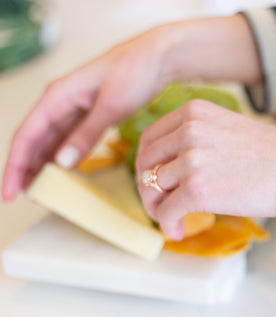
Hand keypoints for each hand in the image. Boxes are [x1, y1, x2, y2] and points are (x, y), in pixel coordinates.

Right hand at [1, 28, 175, 201]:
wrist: (159, 58)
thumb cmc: (135, 71)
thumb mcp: (112, 106)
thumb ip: (86, 134)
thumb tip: (61, 163)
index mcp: (58, 96)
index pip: (26, 135)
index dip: (15, 165)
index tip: (11, 191)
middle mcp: (60, 102)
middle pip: (33, 141)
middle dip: (24, 170)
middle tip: (20, 198)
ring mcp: (74, 109)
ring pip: (49, 143)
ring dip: (42, 166)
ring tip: (39, 192)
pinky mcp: (89, 116)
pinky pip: (68, 141)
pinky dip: (63, 158)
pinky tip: (62, 175)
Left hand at [135, 99, 275, 239]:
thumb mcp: (231, 130)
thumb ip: (200, 139)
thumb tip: (178, 167)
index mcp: (195, 112)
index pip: (151, 138)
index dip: (150, 165)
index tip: (161, 182)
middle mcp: (188, 130)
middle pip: (145, 163)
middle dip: (150, 189)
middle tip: (164, 206)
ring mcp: (191, 159)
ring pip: (151, 188)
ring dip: (159, 209)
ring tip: (175, 220)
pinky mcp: (197, 190)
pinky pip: (165, 212)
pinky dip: (167, 225)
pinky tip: (179, 231)